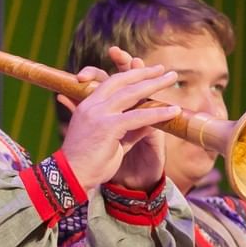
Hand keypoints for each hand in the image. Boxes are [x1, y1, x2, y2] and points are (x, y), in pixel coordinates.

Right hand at [57, 48, 178, 191]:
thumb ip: (128, 129)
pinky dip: (158, 113)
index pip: (110, 82)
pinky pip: (138, 116)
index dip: (129, 75)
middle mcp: (92, 105)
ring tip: (171, 78)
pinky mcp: (107, 126)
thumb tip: (149, 122)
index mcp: (88, 106)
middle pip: (121, 81)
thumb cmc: (88, 162)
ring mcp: (98, 114)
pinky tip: (173, 110)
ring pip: (131, 93)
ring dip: (154, 84)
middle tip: (162, 69)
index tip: (146, 71)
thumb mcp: (110, 140)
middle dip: (144, 73)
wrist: (72, 177)